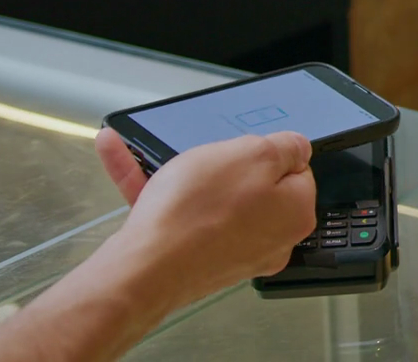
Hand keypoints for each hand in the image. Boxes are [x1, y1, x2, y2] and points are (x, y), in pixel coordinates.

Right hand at [93, 127, 316, 305]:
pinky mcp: (196, 261)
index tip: (240, 152)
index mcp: (296, 214)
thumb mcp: (254, 154)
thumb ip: (285, 146)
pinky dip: (152, 190)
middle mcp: (272, 240)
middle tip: (198, 158)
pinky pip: (179, 216)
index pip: (296, 171)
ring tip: (137, 146)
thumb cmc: (202, 207)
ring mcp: (233, 254)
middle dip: (220, 165)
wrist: (146, 270)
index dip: (267, 154)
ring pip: (207, 199)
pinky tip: (117, 157)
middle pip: (252, 186)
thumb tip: (300, 150)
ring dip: (175, 173)